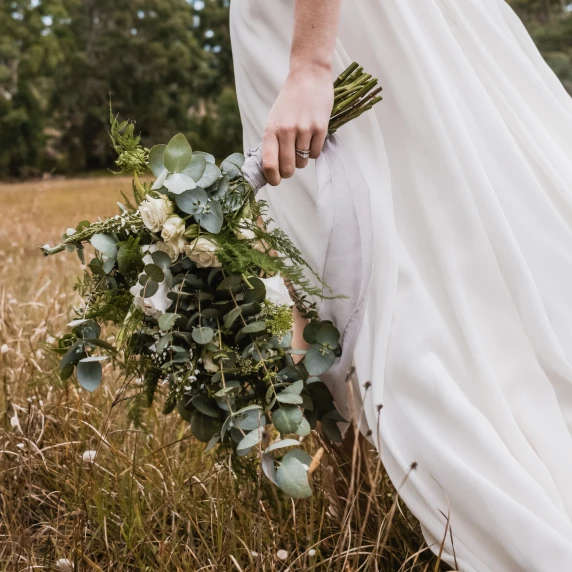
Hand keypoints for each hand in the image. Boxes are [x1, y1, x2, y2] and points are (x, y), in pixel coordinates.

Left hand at [262, 65, 333, 185]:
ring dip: (302, 159)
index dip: (272, 178)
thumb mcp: (274, 119)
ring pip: (302, 162)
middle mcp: (286, 131)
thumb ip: (272, 142)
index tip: (275, 181)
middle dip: (289, 172)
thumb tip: (270, 169)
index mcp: (271, 130)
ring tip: (301, 143)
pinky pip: (315, 153)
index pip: (268, 163)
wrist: (309, 77)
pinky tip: (311, 138)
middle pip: (288, 168)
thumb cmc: (289, 102)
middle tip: (290, 167)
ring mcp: (304, 129)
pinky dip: (313, 151)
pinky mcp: (320, 127)